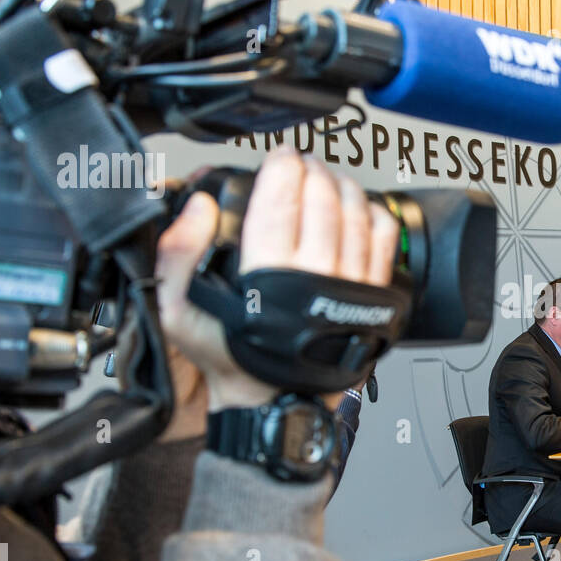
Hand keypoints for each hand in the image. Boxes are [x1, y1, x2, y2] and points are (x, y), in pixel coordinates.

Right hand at [155, 148, 398, 411]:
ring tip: (327, 178)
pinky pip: (383, 244)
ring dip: (343, 186)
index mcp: (268, 276)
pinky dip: (374, 216)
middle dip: (312, 170)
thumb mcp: (178, 311)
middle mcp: (315, 279)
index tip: (279, 157)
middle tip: (301, 164)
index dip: (282, 167)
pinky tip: (360, 208)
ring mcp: (348, 288)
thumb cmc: (231, 358)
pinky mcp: (372, 299)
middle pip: (323, 200)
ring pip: (356, 216)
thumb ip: (178, 254)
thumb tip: (198, 207)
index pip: (281, 200)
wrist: (273, 403)